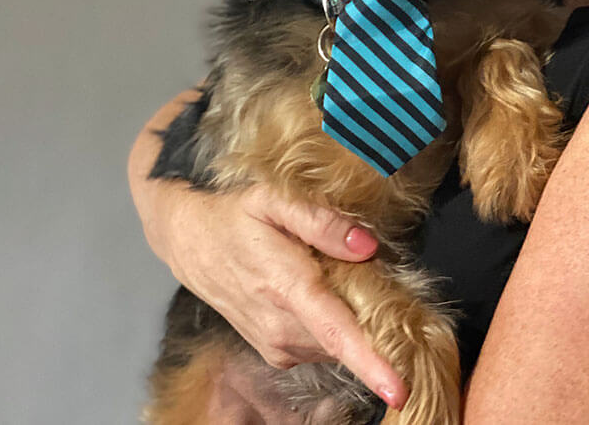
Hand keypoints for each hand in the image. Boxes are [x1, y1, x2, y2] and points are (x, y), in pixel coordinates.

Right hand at [129, 95, 407, 409]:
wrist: (188, 240)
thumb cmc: (235, 215)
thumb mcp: (274, 199)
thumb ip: (322, 221)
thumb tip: (367, 246)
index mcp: (286, 287)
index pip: (337, 332)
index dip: (372, 363)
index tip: (399, 389)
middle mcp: (281, 326)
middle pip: (350, 337)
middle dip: (375, 314)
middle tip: (366, 268)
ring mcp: (277, 344)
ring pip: (338, 343)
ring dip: (353, 317)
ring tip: (330, 273)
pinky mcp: (277, 352)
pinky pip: (323, 345)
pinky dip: (334, 324)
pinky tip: (320, 293)